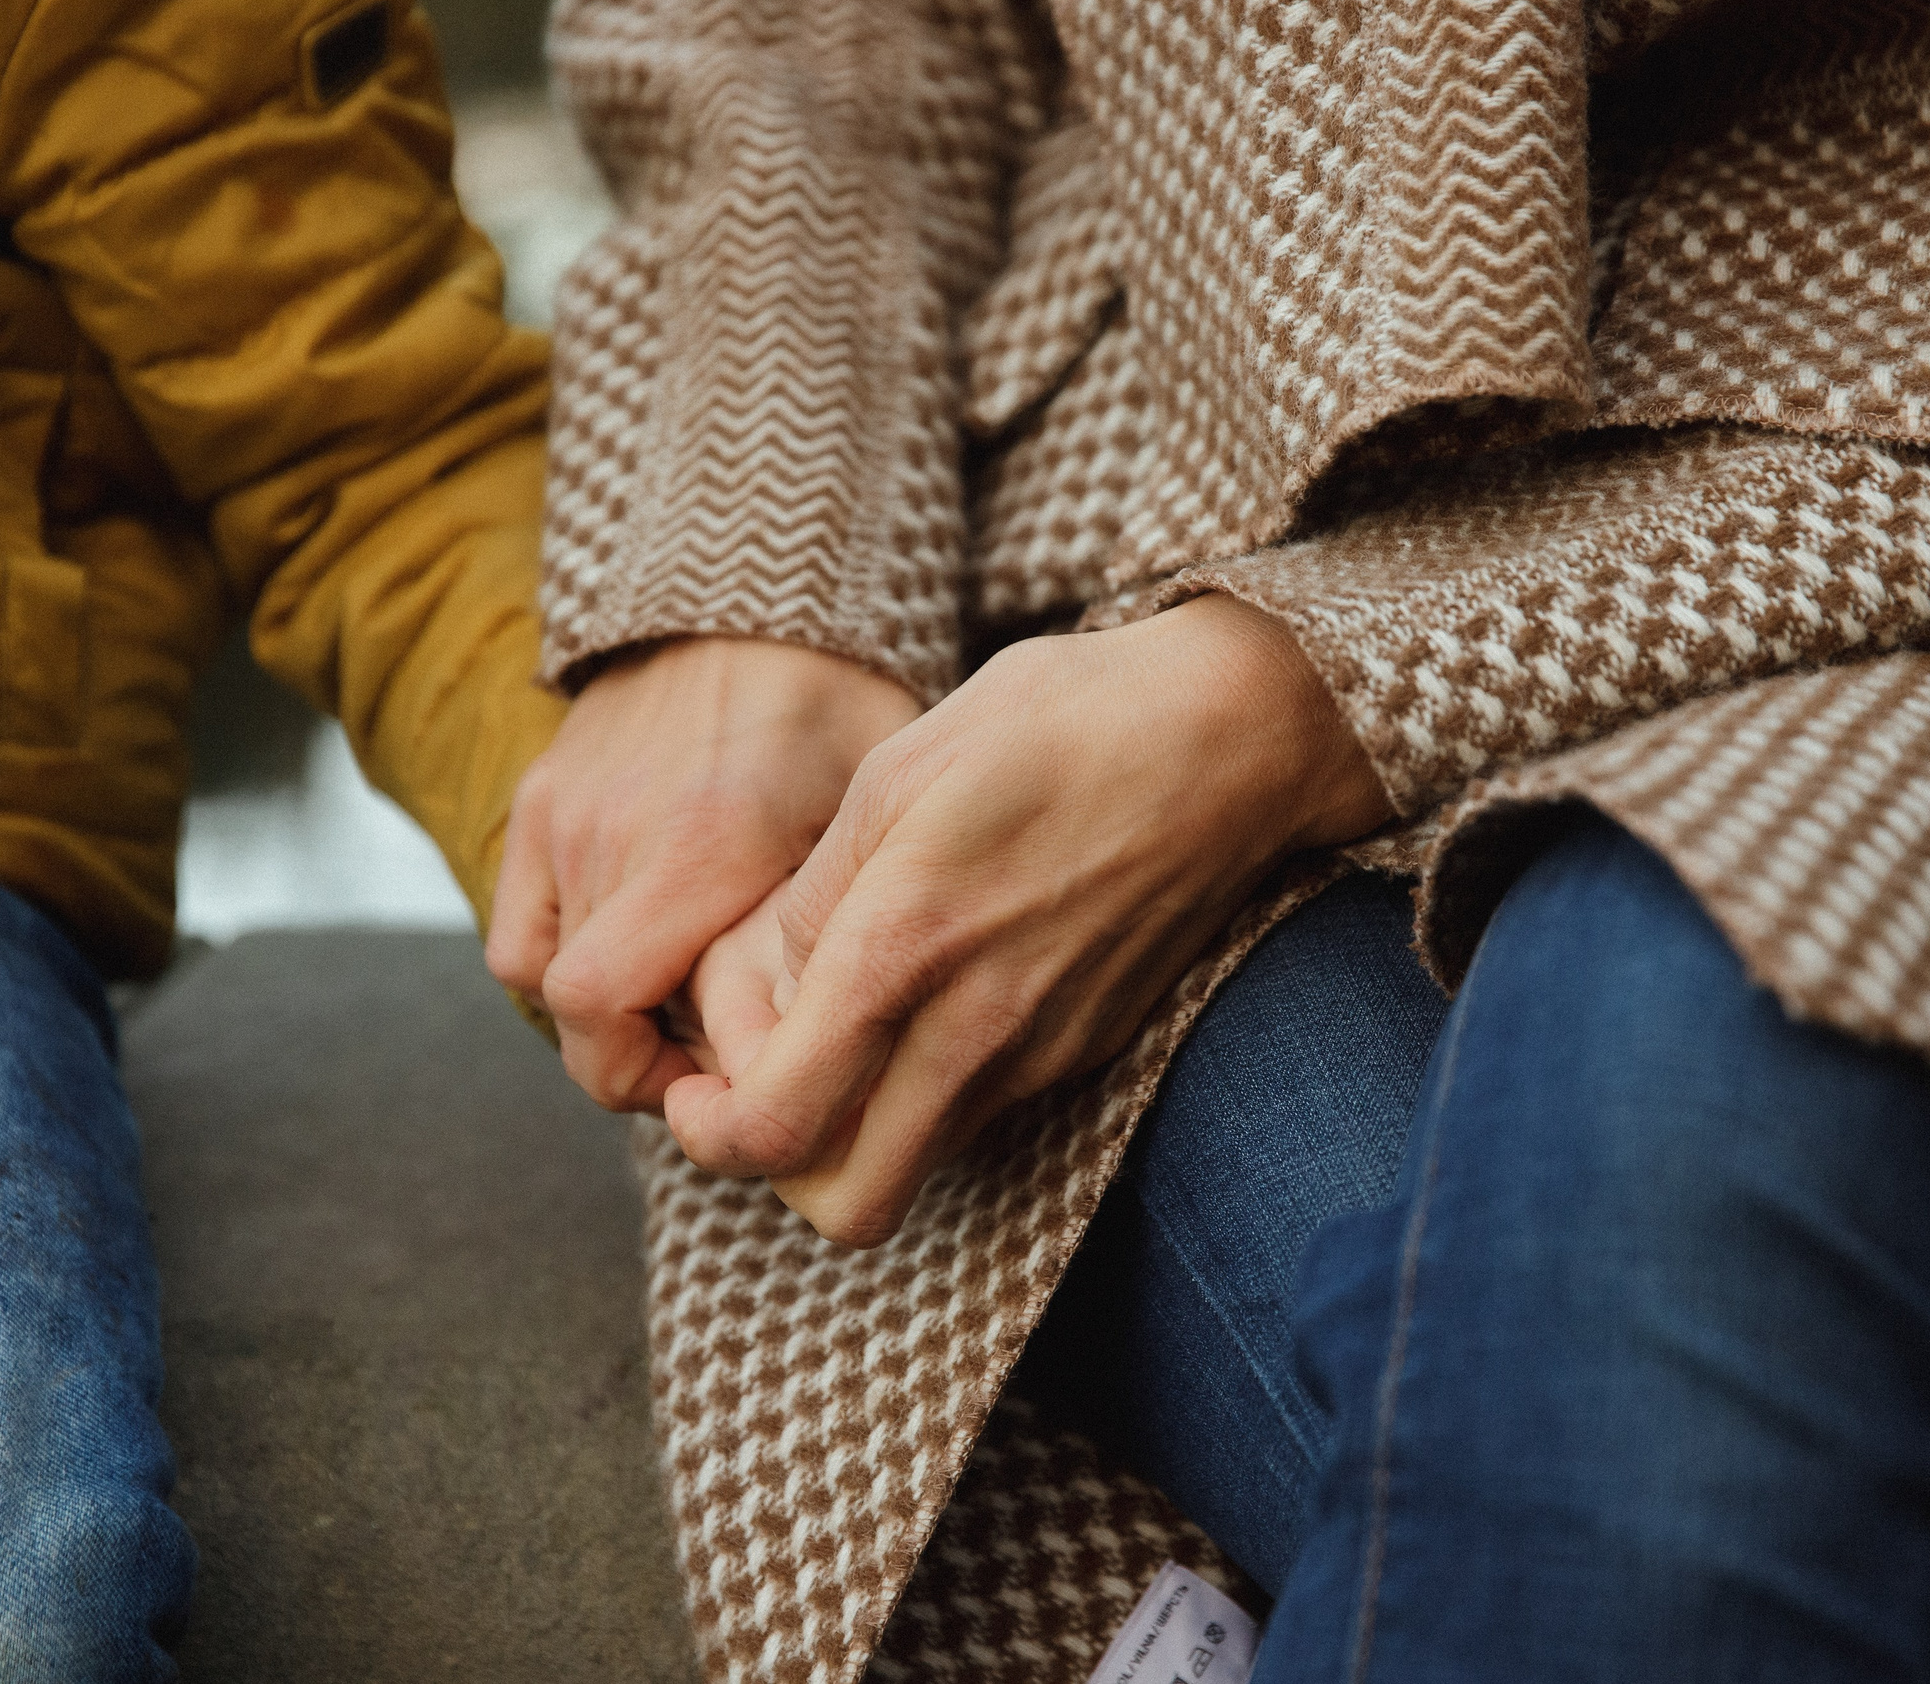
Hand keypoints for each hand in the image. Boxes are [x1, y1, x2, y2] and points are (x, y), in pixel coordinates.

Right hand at [484, 638, 916, 1110]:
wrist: (755, 595)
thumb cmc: (836, 707)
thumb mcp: (873, 806)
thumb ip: (844, 918)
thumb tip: (839, 1037)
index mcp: (700, 848)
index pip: (603, 1017)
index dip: (656, 1082)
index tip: (725, 1083)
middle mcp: (612, 838)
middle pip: (575, 1020)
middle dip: (635, 1066)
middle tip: (708, 1065)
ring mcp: (564, 819)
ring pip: (542, 980)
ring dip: (604, 1017)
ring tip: (677, 1008)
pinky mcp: (538, 801)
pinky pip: (516, 932)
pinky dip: (559, 964)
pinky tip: (634, 956)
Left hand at [662, 595, 1391, 1243]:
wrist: (1233, 734)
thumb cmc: (1058, 721)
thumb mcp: (897, 771)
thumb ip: (811, 895)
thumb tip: (762, 988)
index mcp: (902, 947)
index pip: (776, 1127)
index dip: (710, 1133)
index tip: (697, 1084)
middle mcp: (975, 1028)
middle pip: (849, 1207)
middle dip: (779, 1173)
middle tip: (759, 1088)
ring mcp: (1043, 1052)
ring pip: (915, 1165)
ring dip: (857, 1128)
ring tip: (843, 1024)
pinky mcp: (1089, 1050)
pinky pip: (977, 1111)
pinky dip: (926, 1089)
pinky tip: (928, 996)